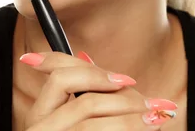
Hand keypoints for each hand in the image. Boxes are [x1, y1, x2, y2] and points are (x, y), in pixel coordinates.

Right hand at [19, 51, 176, 129]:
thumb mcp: (77, 116)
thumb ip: (83, 93)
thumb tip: (104, 68)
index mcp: (40, 113)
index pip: (60, 77)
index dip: (95, 73)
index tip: (126, 79)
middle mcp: (38, 128)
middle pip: (86, 100)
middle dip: (124, 99)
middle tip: (151, 103)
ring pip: (93, 123)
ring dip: (131, 118)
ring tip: (155, 118)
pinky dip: (128, 130)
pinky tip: (146, 130)